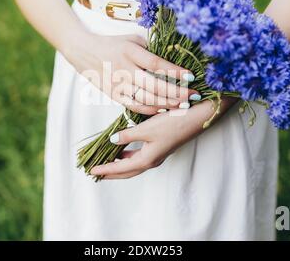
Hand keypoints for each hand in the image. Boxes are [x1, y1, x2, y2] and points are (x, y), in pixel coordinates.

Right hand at [65, 31, 200, 114]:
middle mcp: (124, 68)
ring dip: (167, 103)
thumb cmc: (113, 44)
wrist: (83, 52)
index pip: (157, 64)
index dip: (175, 71)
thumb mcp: (132, 40)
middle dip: (176, 92)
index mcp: (130, 51)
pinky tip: (163, 109)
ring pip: (146, 98)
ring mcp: (118, 84)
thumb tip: (173, 61)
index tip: (191, 76)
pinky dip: (150, 109)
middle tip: (193, 95)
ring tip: (183, 105)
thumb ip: (150, 50)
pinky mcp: (114, 95)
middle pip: (154, 85)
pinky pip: (134, 106)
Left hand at [90, 97, 236, 178]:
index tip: (91, 171)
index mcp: (148, 159)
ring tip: (106, 162)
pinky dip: (128, 155)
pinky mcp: (162, 146)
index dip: (105, 170)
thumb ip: (128, 135)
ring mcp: (158, 153)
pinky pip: (140, 156)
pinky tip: (124, 148)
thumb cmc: (174, 122)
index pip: (121, 169)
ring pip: (134, 164)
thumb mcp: (147, 128)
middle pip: (127, 171)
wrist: (198, 116)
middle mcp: (153, 159)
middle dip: (111, 173)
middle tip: (96, 173)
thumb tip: (113, 141)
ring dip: (119, 164)